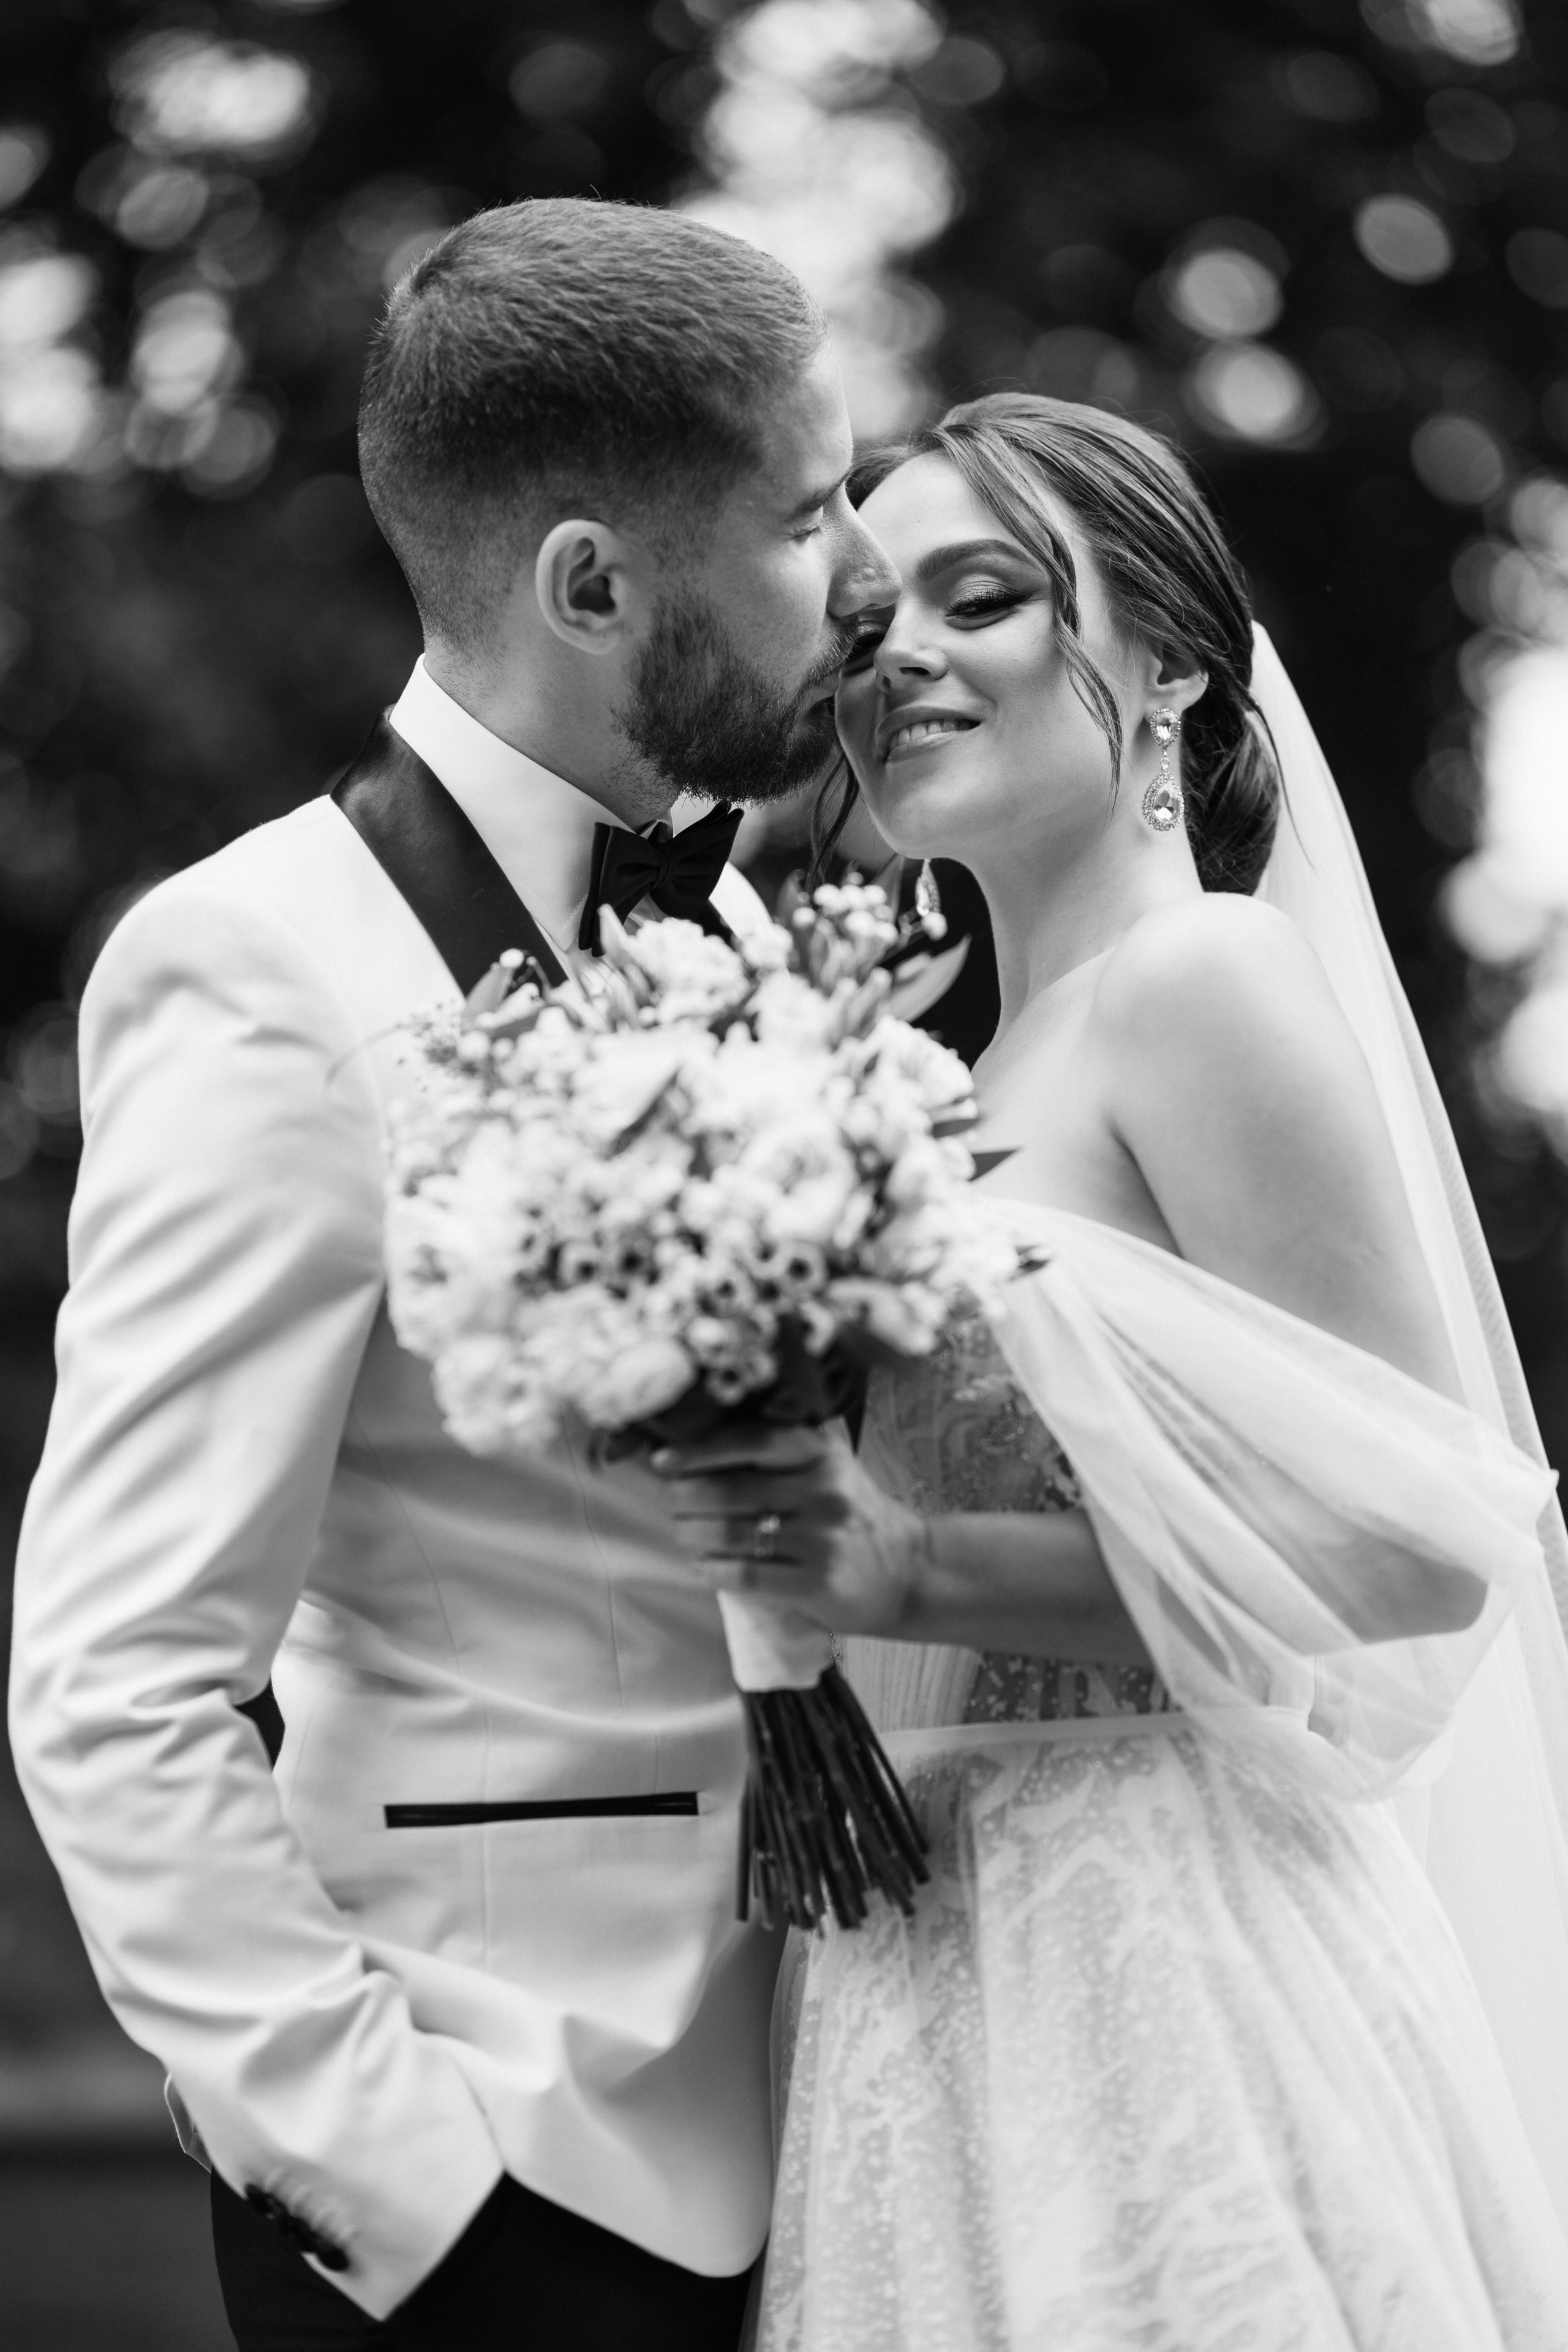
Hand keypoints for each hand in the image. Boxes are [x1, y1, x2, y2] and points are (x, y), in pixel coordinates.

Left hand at [650, 1421, 928, 1636]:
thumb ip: (775, 1456)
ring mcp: (821, 1538)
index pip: (749, 1441)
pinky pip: (747, 1574)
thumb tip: (695, 1451)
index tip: (664, 1461)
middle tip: (671, 1503)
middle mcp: (822, 1490)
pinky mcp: (817, 1582)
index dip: (699, 1451)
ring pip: (733, 1533)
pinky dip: (714, 1569)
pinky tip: (703, 1565)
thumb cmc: (851, 1514)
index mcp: (819, 1453)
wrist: (909, 1571)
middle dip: (686, 1498)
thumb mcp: (827, 1469)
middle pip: (731, 1490)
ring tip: (683, 1533)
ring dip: (693, 1534)